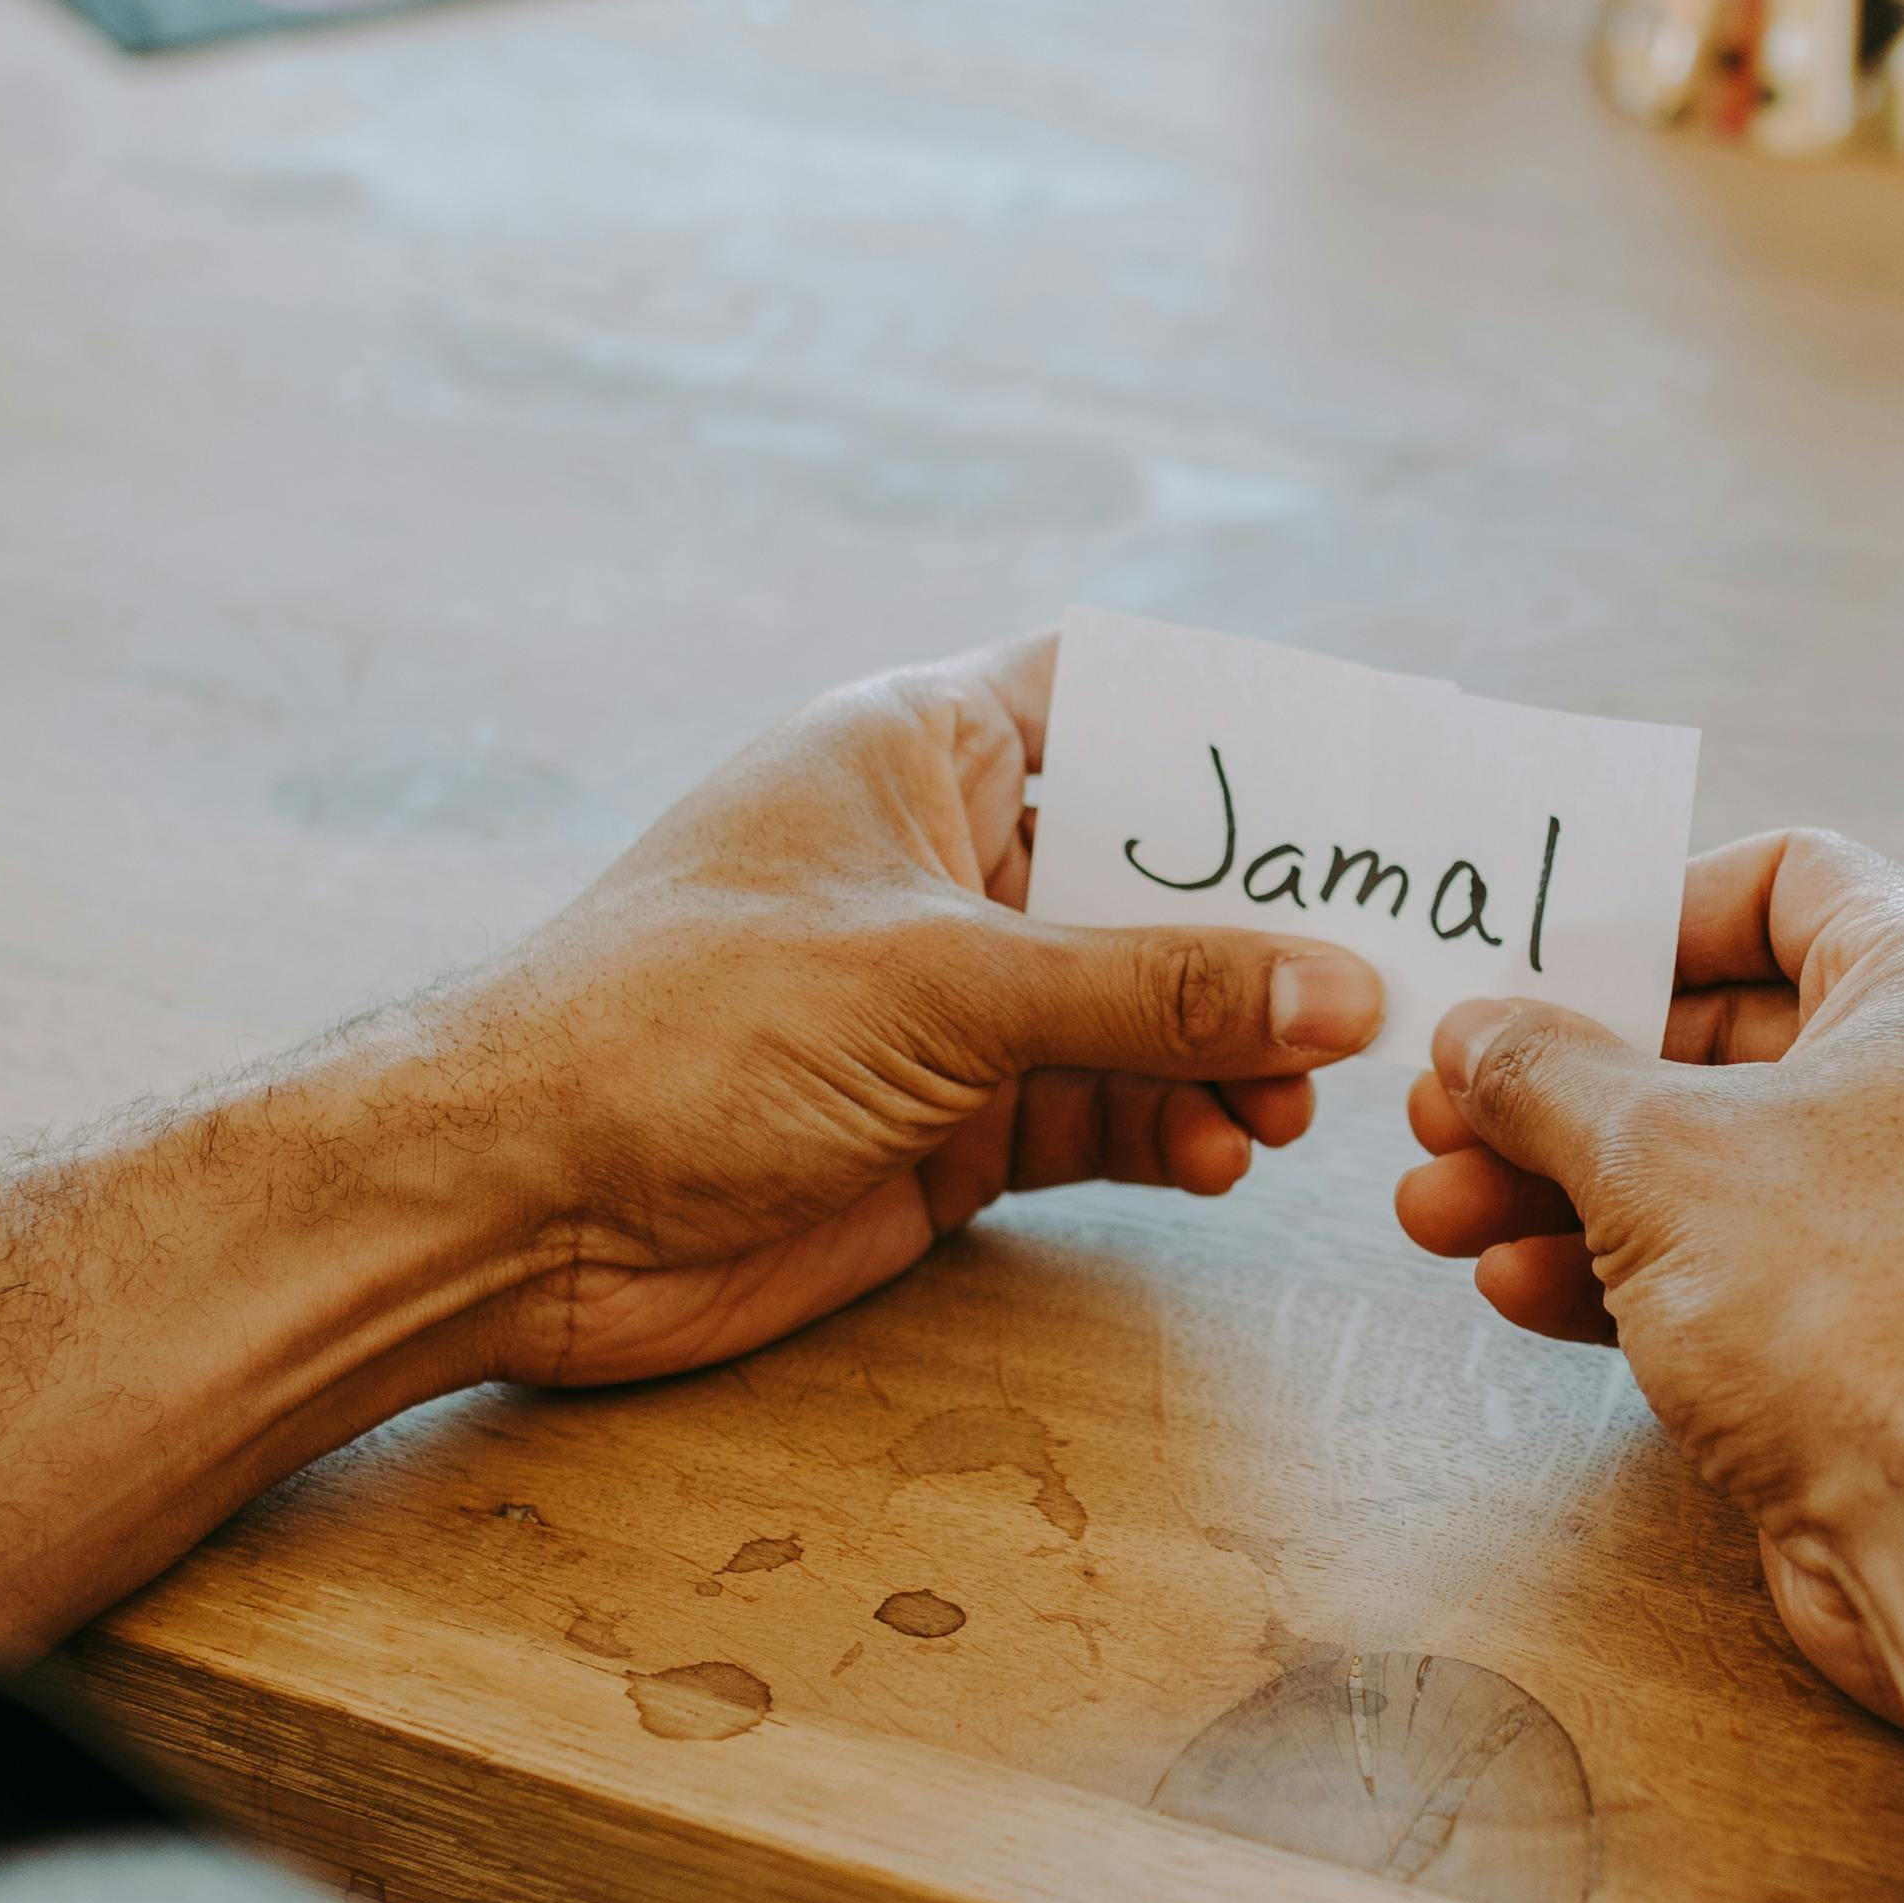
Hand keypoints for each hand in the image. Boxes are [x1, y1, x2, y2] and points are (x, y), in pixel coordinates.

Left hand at [391, 634, 1383, 1393]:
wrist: (512, 1205)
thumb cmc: (682, 1027)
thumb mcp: (942, 982)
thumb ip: (1151, 989)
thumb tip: (1342, 989)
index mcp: (918, 751)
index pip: (1115, 697)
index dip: (1238, 734)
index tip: (1369, 783)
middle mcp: (942, 862)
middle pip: (1154, 872)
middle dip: (1267, 933)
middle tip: (1390, 983)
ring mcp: (944, 1001)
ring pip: (1142, 1008)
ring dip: (1229, 1054)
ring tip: (1295, 1111)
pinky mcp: (943, 1125)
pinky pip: (1098, 1112)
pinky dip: (1168, 1132)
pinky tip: (1219, 1158)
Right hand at [1389, 830, 1903, 1902]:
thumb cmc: (1864, 1316)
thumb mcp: (1659, 1158)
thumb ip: (1549, 1075)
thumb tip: (1479, 1034)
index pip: (1789, 881)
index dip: (1645, 911)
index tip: (1533, 964)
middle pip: (1734, 1035)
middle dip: (1569, 1081)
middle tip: (1444, 1112)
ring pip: (1728, 1166)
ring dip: (1573, 1186)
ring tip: (1438, 1215)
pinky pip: (1757, 1270)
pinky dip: (1640, 1273)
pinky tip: (1521, 1293)